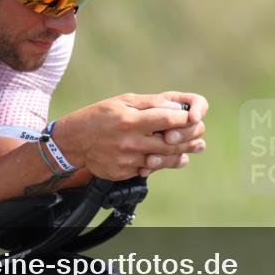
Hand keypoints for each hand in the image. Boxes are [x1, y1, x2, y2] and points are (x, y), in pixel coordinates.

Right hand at [53, 92, 206, 180]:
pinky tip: (177, 158)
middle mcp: (129, 142)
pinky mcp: (124, 173)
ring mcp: (127, 160)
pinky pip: (150, 169)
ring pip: (163, 159)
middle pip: (170, 142)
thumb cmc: (100, 116)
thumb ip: (151, 104)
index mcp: (130, 120)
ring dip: (182, 153)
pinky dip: (164, 163)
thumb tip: (177, 107)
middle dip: (189, 136)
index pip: (168, 120)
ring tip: (195, 147)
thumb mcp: (123, 101)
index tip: (195, 116)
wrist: (74, 141)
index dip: (186, 118)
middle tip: (200, 132)